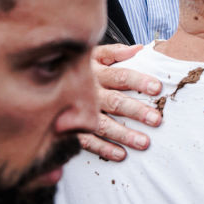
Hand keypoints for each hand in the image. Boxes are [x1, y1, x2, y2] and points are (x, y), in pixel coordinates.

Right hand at [78, 44, 162, 161]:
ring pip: (103, 124)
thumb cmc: (79, 66)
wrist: (46, 78)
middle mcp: (88, 92)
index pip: (121, 76)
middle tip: (156, 119)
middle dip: (136, 111)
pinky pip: (87, 140)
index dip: (139, 81)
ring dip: (124, 134)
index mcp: (97, 71)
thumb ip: (116, 52)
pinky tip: (121, 155)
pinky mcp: (71, 127)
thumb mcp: (94, 53)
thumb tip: (139, 48)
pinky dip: (103, 148)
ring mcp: (79, 111)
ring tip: (144, 142)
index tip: (157, 88)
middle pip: (115, 102)